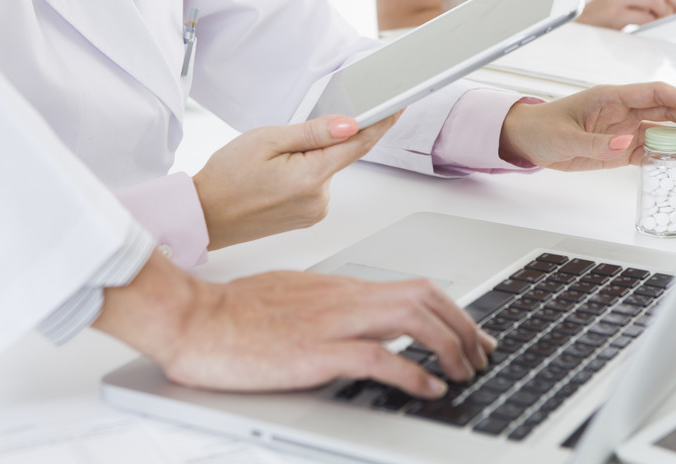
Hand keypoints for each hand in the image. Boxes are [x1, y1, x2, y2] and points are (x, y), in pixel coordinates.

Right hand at [94, 251, 495, 398]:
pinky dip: (412, 373)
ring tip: (464, 373)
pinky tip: (429, 388)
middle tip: (482, 355)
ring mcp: (333, 322)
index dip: (453, 309)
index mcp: (342, 288)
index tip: (472, 332)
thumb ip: (330, 306)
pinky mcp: (315, 351)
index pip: (413, 287)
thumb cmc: (233, 311)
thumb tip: (357, 319)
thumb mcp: (294, 298)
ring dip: (450, 346)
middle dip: (465, 326)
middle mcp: (346, 298)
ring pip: (413, 319)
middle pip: (426, 296)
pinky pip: (378, 357)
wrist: (193, 316)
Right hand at [193, 114, 397, 249]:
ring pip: (325, 171)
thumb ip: (312, 132)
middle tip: (281, 145)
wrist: (204, 215)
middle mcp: (319, 200)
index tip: (396, 108)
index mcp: (310, 177)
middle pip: (338, 157)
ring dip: (308, 161)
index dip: (380, 124)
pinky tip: (274, 180)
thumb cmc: (226, 178)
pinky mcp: (309, 217)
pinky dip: (303, 175)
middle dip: (319, 142)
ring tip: (269, 167)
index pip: (359, 145)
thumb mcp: (267, 140)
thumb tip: (349, 124)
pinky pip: (316, 186)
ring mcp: (315, 211)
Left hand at [498, 82, 675, 173]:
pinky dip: (670, 159)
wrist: (527, 140)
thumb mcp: (565, 137)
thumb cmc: (542, 127)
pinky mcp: (621, 149)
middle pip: (669, 113)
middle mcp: (624, 111)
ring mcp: (624, 130)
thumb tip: (626, 144)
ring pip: (665, 135)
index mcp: (612, 97)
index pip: (656, 92)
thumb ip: (596, 143)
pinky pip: (652, 152)